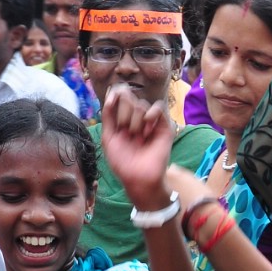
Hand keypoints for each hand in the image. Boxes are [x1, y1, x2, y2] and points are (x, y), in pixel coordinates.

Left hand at [101, 91, 175, 210]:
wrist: (138, 177)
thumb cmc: (122, 162)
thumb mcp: (108, 137)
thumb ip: (108, 115)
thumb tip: (111, 93)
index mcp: (123, 120)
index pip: (120, 97)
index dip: (116, 97)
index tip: (111, 105)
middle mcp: (137, 119)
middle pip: (130, 98)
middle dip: (124, 114)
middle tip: (126, 132)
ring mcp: (150, 122)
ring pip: (141, 105)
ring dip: (136, 121)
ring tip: (137, 137)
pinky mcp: (164, 126)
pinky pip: (158, 107)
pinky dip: (151, 115)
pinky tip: (147, 130)